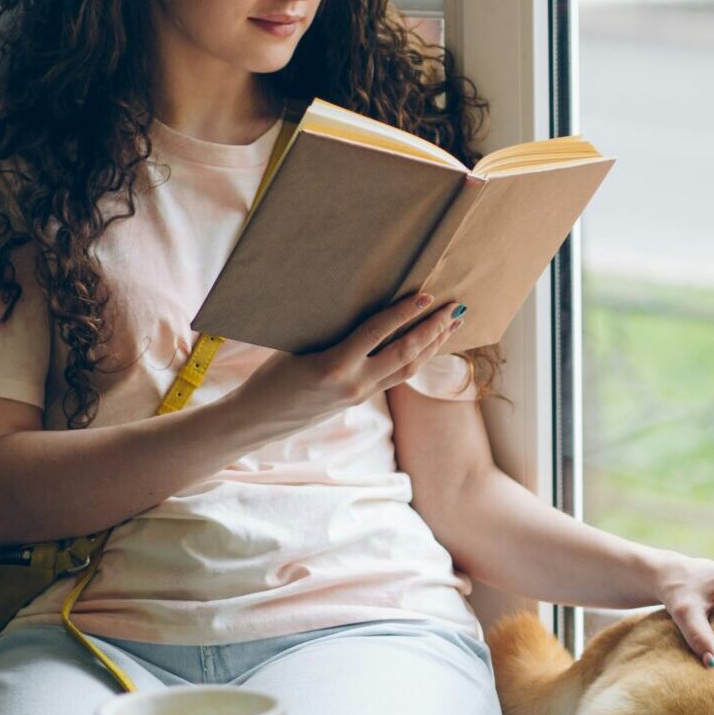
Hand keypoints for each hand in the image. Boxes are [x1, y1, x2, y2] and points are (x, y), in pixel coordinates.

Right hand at [234, 292, 461, 436]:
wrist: (257, 420)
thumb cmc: (269, 377)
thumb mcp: (297, 347)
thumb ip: (332, 332)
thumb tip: (364, 305)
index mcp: (332, 366)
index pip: (377, 332)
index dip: (404, 313)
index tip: (426, 295)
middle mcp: (353, 383)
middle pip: (405, 353)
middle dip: (434, 329)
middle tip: (456, 308)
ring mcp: (360, 395)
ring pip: (408, 369)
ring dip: (433, 345)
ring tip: (452, 325)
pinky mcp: (360, 400)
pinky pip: (396, 376)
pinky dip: (416, 358)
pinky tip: (428, 346)